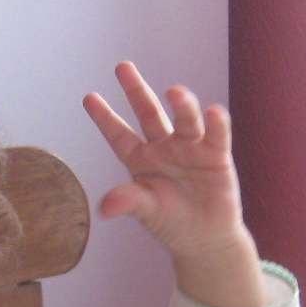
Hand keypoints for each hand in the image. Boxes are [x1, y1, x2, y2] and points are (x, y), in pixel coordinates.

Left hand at [84, 61, 267, 306]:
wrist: (205, 239)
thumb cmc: (170, 222)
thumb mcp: (146, 212)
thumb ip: (128, 202)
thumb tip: (104, 207)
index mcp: (140, 160)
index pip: (118, 135)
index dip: (104, 118)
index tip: (89, 97)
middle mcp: (163, 148)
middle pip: (148, 114)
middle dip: (136, 91)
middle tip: (122, 67)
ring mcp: (190, 148)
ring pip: (184, 120)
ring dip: (181, 105)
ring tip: (175, 92)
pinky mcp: (216, 155)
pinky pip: (216, 135)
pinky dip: (216, 123)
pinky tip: (213, 112)